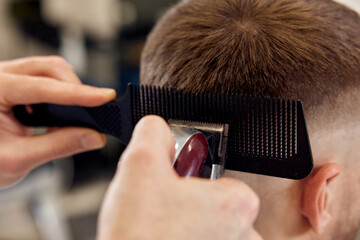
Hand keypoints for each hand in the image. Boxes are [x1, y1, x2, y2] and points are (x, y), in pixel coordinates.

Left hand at [0, 56, 115, 187]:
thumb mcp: (17, 159)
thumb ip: (58, 146)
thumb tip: (94, 137)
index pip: (43, 87)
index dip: (78, 93)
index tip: (105, 97)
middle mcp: (0, 76)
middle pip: (49, 68)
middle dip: (75, 88)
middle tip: (93, 111)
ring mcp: (7, 78)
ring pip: (50, 71)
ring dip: (68, 91)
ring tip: (74, 117)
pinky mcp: (16, 84)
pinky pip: (46, 79)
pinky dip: (61, 95)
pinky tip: (60, 115)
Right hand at [97, 116, 262, 239]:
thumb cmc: (139, 236)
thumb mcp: (139, 165)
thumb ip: (153, 133)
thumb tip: (158, 129)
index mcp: (237, 203)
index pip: (220, 176)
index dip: (190, 179)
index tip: (173, 185)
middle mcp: (246, 235)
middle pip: (215, 207)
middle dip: (189, 206)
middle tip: (163, 212)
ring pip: (210, 233)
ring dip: (188, 230)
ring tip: (161, 233)